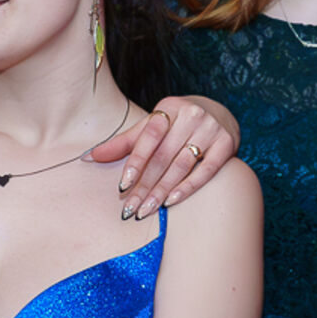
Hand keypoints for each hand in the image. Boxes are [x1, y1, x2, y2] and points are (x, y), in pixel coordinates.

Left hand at [88, 96, 239, 220]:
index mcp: (169, 107)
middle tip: (131, 209)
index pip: (149, 137)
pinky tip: (171, 201)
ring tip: (146, 210)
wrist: (218, 114)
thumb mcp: (152, 126)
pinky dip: (188, 187)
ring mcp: (211, 129)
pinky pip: (207, 171)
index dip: (135, 162)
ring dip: (162, 191)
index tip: (122, 187)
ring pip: (182, 165)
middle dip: (145, 185)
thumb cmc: (177, 123)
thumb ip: (124, 143)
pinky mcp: (227, 144)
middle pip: (163, 156)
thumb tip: (89, 158)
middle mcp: (192, 115)